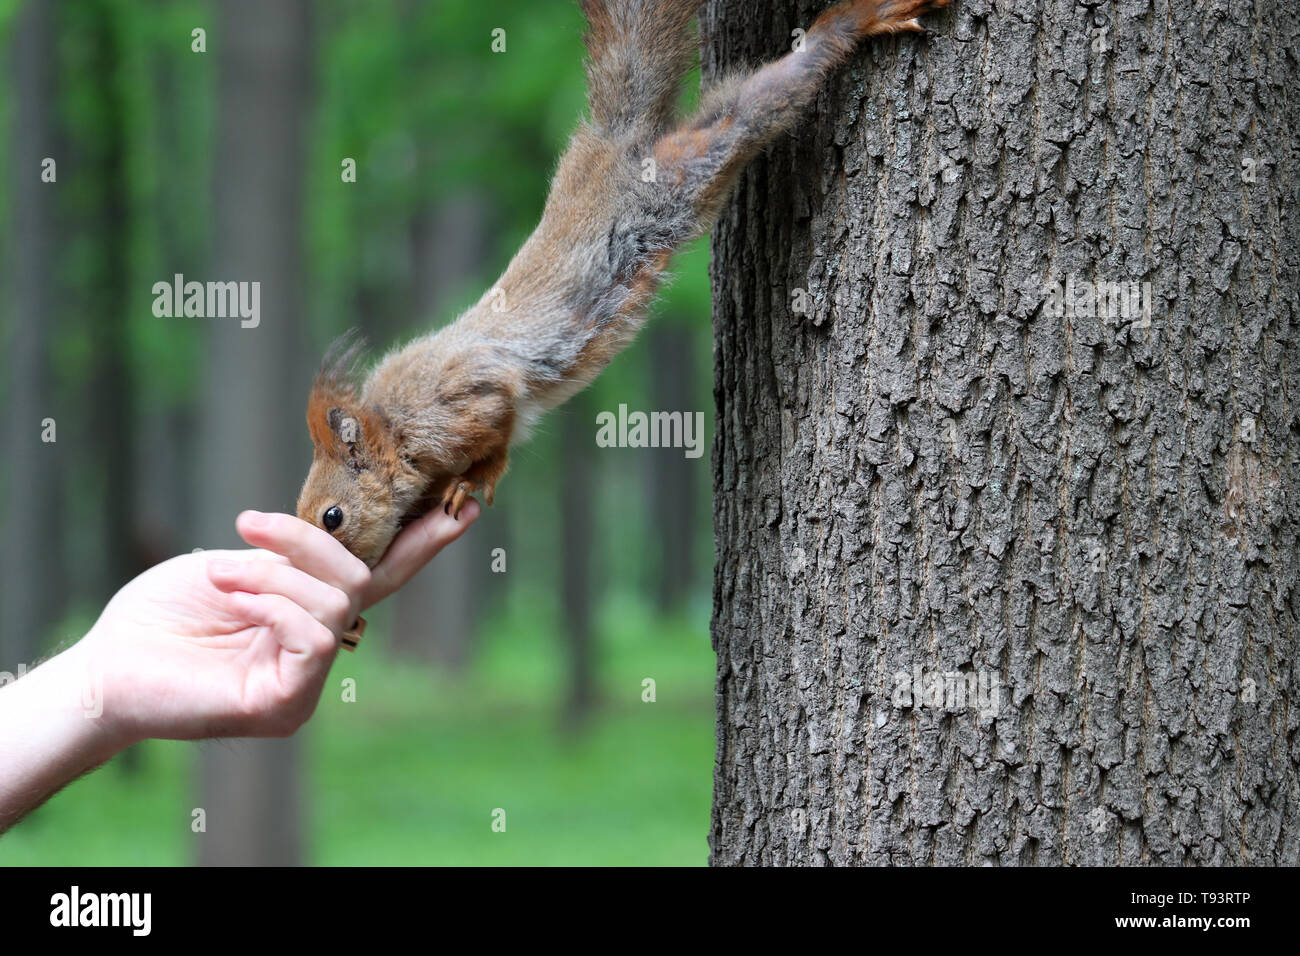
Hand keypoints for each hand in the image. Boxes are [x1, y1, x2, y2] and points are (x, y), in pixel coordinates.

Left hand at [69, 499, 480, 745]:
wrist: (107, 664)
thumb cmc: (163, 613)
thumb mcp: (240, 563)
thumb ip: (295, 560)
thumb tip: (346, 534)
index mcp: (310, 614)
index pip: (381, 576)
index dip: (422, 543)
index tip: (464, 508)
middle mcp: (318, 651)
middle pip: (358, 579)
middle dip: (306, 545)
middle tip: (246, 526)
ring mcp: (306, 683)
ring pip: (336, 603)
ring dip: (273, 574)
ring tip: (219, 573)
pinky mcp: (287, 705)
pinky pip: (315, 637)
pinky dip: (273, 604)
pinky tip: (232, 600)